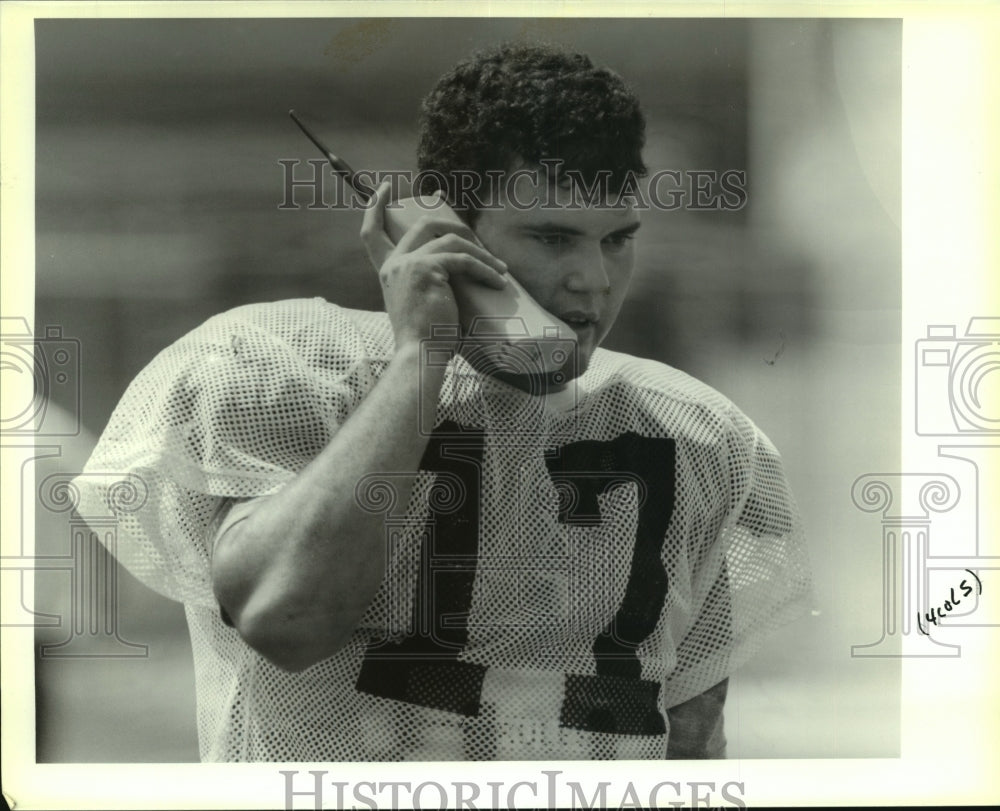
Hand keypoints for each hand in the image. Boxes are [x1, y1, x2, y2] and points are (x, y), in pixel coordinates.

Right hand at [360, 182, 507, 350]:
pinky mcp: (426, 268)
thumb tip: (458, 270)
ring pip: (449, 240)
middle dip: (454, 224)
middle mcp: (393, 264)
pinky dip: (484, 268)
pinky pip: (462, 259)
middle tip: (477, 239)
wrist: (420, 354)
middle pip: (422, 224)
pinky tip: (498, 281)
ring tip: (499, 269)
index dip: (374, 206)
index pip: (371, 232)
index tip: (384, 187)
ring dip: (479, 252)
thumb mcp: (420, 302)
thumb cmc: (426, 338)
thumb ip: (426, 282)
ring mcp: (407, 263)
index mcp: (387, 271)